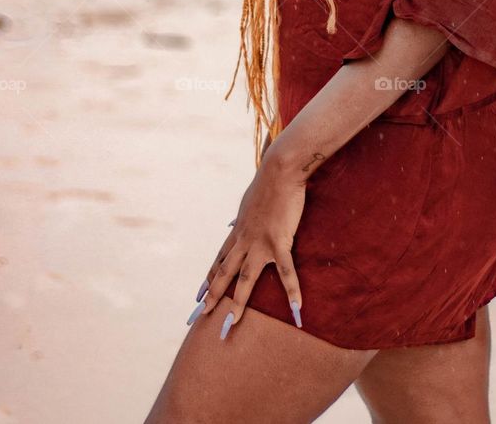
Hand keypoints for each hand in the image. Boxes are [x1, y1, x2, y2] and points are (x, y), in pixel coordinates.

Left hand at [198, 155, 306, 336]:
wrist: (279, 170)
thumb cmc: (268, 182)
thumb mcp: (250, 201)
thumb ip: (247, 214)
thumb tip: (243, 216)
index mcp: (238, 230)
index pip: (220, 259)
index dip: (209, 278)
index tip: (199, 294)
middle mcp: (244, 240)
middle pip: (225, 272)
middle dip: (212, 295)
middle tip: (200, 315)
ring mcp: (260, 242)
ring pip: (244, 279)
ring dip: (236, 303)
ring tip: (229, 324)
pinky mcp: (279, 241)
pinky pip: (285, 271)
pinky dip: (292, 291)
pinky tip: (297, 309)